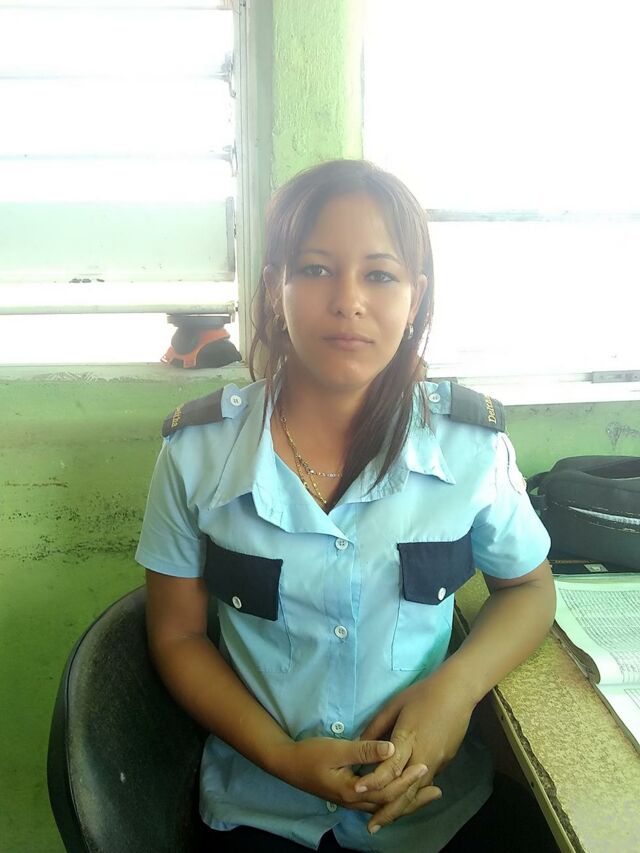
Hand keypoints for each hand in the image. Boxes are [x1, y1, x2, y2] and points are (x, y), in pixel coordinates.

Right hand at [272, 737, 429, 813]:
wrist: (288, 764)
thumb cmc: (311, 754)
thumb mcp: (338, 749)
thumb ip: (364, 750)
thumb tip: (392, 747)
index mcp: (354, 791)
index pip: (387, 790)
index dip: (406, 779)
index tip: (424, 767)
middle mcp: (355, 801)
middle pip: (390, 804)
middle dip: (413, 797)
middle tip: (437, 790)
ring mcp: (352, 800)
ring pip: (384, 806)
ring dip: (406, 800)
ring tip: (427, 795)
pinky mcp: (350, 794)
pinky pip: (377, 802)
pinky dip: (392, 798)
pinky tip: (399, 791)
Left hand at [356, 668, 476, 832]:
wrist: (457, 692)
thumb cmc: (422, 694)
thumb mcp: (395, 705)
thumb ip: (377, 727)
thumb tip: (360, 743)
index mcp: (408, 738)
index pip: (389, 768)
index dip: (373, 782)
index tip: (357, 791)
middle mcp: (424, 755)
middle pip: (405, 790)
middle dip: (388, 811)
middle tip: (371, 827)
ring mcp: (437, 761)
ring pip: (418, 792)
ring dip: (401, 808)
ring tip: (385, 821)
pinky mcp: (445, 762)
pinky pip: (427, 783)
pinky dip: (414, 795)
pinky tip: (404, 803)